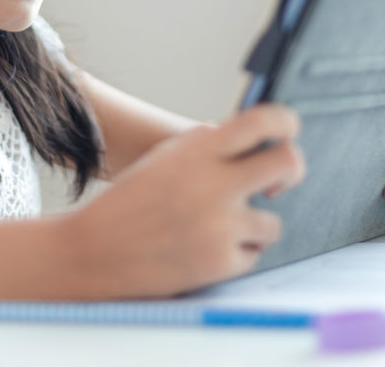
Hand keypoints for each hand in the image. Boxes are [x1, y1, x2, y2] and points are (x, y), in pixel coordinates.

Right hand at [64, 102, 306, 299]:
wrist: (93, 250)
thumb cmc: (131, 202)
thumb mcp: (167, 158)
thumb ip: (210, 147)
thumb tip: (261, 143)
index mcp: (198, 150)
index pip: (262, 122)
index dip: (286, 124)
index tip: (288, 134)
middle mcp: (214, 184)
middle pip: (288, 164)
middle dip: (292, 172)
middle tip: (279, 183)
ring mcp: (220, 225)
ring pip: (273, 222)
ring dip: (254, 226)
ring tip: (218, 228)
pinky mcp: (220, 262)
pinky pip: (251, 254)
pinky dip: (234, 254)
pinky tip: (202, 250)